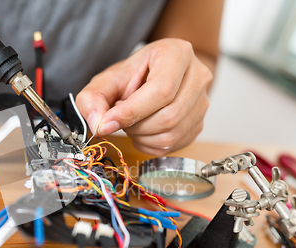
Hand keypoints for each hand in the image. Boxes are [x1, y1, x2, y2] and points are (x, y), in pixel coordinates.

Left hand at [76, 38, 212, 155]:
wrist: (154, 76)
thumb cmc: (133, 76)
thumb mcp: (106, 80)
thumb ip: (93, 99)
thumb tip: (99, 125)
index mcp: (177, 54)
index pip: (161, 91)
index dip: (131, 112)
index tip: (107, 122)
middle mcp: (197, 76)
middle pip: (169, 116)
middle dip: (136, 126)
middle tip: (120, 119)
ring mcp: (202, 102)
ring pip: (171, 134)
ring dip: (141, 136)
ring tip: (131, 122)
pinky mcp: (199, 124)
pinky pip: (172, 146)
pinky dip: (149, 144)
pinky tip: (142, 130)